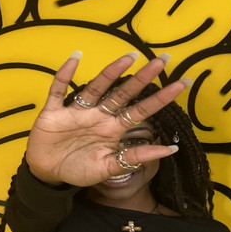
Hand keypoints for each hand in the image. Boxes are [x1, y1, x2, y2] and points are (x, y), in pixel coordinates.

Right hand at [25, 52, 187, 186]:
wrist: (49, 174)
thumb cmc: (79, 170)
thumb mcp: (109, 168)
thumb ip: (136, 158)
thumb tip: (171, 149)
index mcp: (113, 130)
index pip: (141, 111)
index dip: (160, 99)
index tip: (181, 84)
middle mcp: (99, 116)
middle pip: (123, 94)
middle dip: (142, 78)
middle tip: (162, 60)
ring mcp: (77, 112)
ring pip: (96, 88)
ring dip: (110, 72)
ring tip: (129, 57)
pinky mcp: (54, 112)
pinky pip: (59, 90)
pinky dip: (65, 74)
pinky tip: (76, 57)